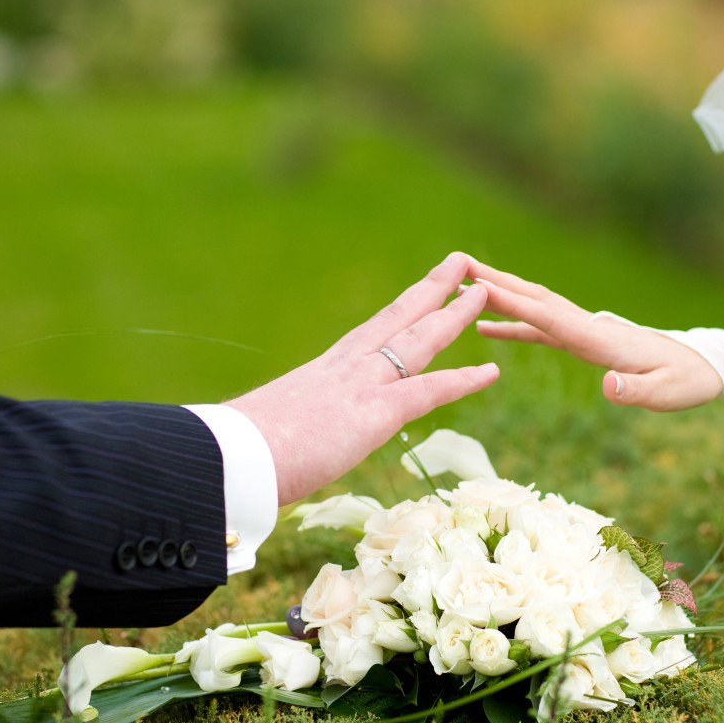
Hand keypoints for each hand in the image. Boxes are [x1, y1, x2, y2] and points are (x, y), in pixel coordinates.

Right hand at [227, 252, 498, 505]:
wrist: (230, 457)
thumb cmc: (241, 452)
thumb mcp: (273, 430)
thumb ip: (290, 429)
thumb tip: (281, 447)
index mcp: (324, 371)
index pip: (372, 333)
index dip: (400, 311)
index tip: (420, 293)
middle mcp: (346, 367)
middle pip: (399, 317)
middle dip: (433, 290)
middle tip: (461, 266)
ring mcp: (362, 385)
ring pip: (420, 339)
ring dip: (455, 315)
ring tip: (486, 291)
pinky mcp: (373, 412)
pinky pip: (429, 390)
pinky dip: (464, 379)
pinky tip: (492, 372)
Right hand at [467, 258, 722, 410]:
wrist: (705, 366)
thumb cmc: (687, 382)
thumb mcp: (666, 393)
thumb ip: (635, 391)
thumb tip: (606, 387)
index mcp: (601, 339)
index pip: (549, 318)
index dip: (513, 304)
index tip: (481, 289)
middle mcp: (588, 327)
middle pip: (535, 299)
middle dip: (497, 283)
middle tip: (458, 268)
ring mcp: (585, 330)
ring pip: (534, 306)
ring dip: (501, 295)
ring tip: (461, 286)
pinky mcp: (584, 340)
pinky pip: (540, 327)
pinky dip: (513, 324)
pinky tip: (487, 329)